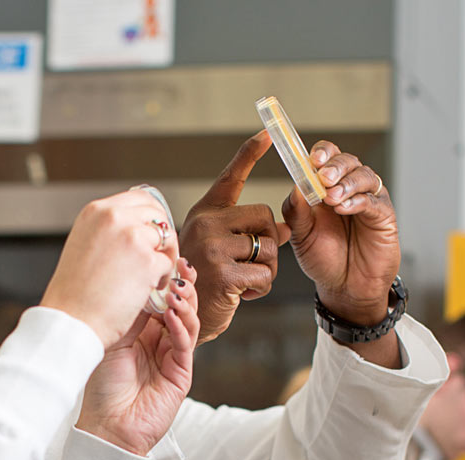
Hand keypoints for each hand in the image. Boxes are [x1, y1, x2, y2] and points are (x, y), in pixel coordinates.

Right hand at [43, 190, 177, 347]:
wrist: (70, 320)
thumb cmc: (72, 293)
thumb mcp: (83, 245)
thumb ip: (108, 231)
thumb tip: (136, 226)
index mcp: (96, 211)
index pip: (139, 198)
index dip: (151, 217)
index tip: (153, 233)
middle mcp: (114, 217)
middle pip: (157, 214)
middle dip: (162, 236)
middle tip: (158, 256)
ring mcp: (133, 237)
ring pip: (167, 238)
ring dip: (164, 257)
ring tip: (151, 277)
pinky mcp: (147, 261)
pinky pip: (169, 263)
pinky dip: (163, 278)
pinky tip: (147, 290)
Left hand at [76, 260, 198, 455]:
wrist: (105, 425)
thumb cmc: (100, 386)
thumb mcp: (110, 339)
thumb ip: (127, 313)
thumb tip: (140, 279)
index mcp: (142, 330)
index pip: (160, 297)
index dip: (165, 278)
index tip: (165, 257)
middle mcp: (160, 340)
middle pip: (180, 305)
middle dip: (182, 284)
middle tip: (181, 267)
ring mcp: (172, 356)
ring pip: (188, 321)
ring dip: (184, 303)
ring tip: (176, 289)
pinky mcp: (181, 373)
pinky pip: (185, 344)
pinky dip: (180, 326)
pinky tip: (171, 314)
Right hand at [180, 130, 284, 342]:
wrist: (178, 321)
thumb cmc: (202, 284)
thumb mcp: (221, 252)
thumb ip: (248, 234)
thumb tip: (286, 228)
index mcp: (203, 214)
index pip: (229, 178)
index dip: (249, 153)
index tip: (267, 133)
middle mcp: (204, 224)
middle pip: (263, 216)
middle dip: (268, 242)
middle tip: (250, 264)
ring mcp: (211, 247)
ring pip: (268, 247)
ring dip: (266, 270)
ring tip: (243, 281)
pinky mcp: (222, 273)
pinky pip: (265, 274)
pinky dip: (261, 288)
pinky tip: (241, 294)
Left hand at [280, 140, 399, 325]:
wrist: (344, 287)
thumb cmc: (323, 259)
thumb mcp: (300, 235)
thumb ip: (296, 211)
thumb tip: (295, 185)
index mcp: (325, 188)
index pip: (326, 158)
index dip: (321, 153)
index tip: (312, 159)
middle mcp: (348, 188)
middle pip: (347, 161)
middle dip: (334, 166)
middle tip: (323, 177)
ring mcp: (367, 200)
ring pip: (363, 176)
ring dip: (346, 183)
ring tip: (331, 197)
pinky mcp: (383, 215)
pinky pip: (374, 200)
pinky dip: (358, 201)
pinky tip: (344, 208)